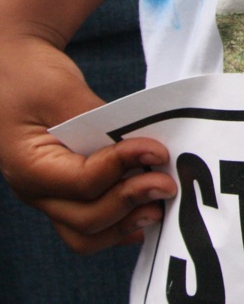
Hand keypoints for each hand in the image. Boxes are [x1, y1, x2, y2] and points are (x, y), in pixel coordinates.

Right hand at [0, 35, 174, 253]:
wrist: (12, 71)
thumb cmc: (31, 77)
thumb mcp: (61, 91)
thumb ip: (99, 120)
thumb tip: (142, 146)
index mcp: (29, 167)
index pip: (83, 183)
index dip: (124, 168)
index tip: (158, 152)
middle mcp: (39, 191)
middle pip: (87, 219)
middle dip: (131, 202)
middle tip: (167, 184)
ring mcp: (53, 196)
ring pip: (89, 233)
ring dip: (127, 222)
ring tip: (160, 206)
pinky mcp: (69, 192)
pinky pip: (94, 222)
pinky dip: (122, 221)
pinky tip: (148, 210)